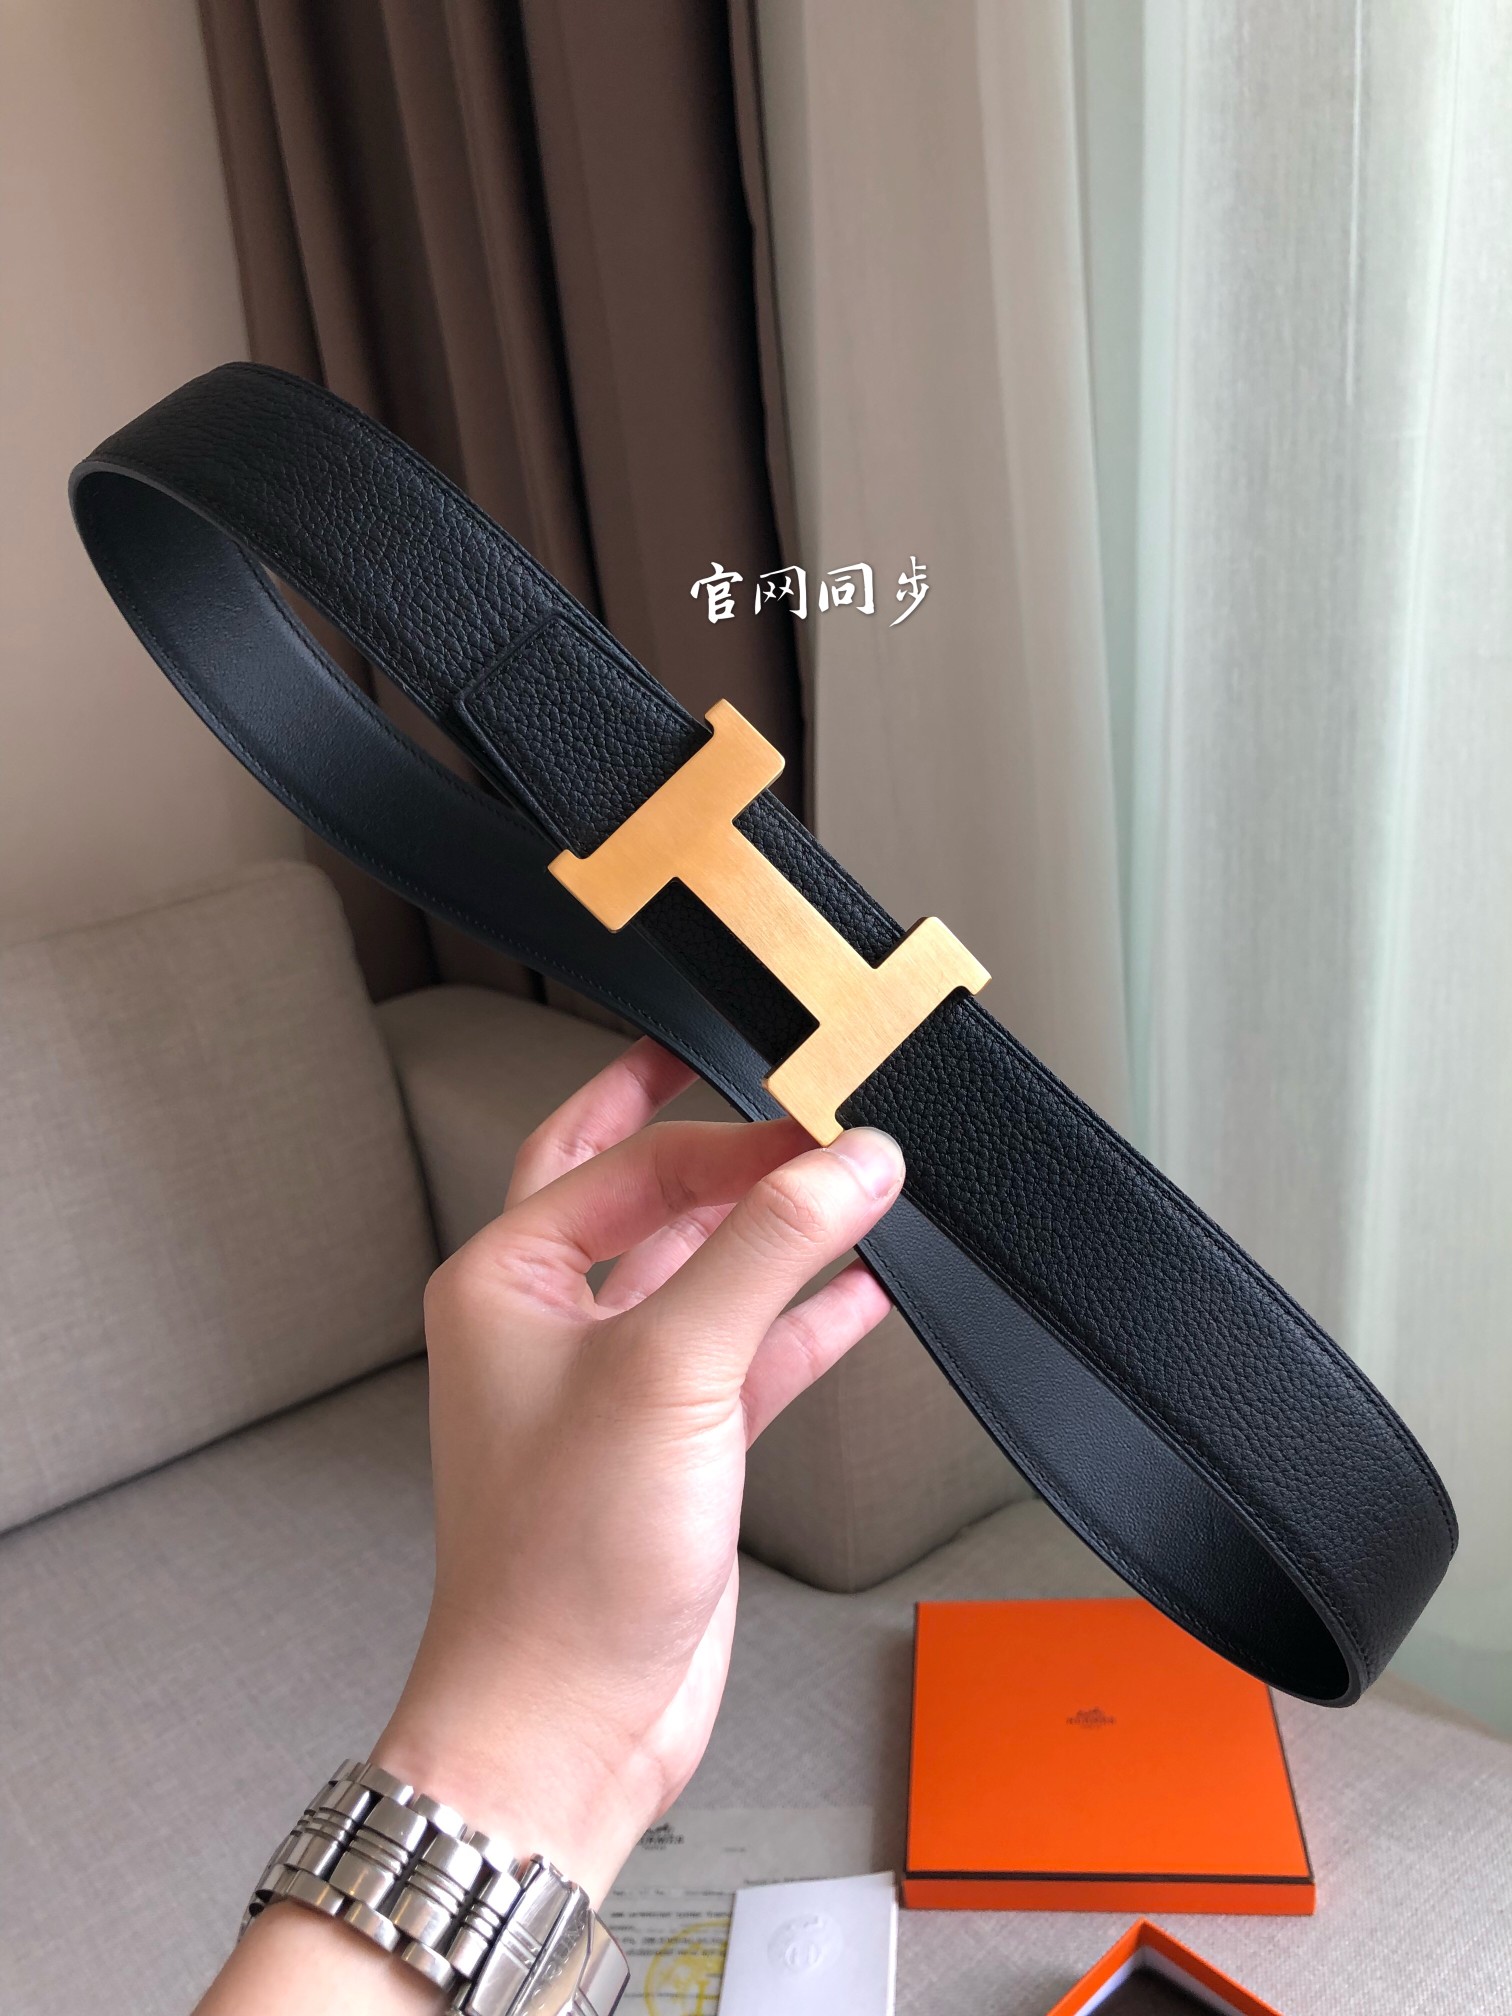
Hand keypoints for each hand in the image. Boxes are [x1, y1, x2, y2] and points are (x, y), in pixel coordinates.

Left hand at [376, 1038, 904, 1902]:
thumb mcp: (670, 1367)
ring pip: (706, 1272)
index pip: (619, 1158)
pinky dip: (806, 1317)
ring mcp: (617, 1386)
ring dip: (778, 1233)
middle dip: (720, 1147)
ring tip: (854, 1184)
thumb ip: (766, 1248)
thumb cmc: (561, 1561)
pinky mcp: (675, 1445)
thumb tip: (848, 1156)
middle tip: (795, 1100)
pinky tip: (864, 1290)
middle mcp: (551, 1324)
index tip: (809, 1102)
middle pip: (647, 1198)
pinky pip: (748, 1352)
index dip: (719, 1125)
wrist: (569, 1720)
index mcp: (506, 1281)